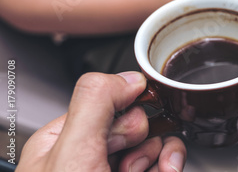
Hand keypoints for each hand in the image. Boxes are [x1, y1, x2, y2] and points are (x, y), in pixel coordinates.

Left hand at [16, 72, 186, 171]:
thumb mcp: (72, 152)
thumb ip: (96, 102)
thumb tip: (130, 77)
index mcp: (61, 142)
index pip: (104, 100)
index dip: (121, 109)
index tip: (124, 127)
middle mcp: (89, 158)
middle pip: (135, 120)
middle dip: (137, 140)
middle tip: (121, 163)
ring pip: (156, 142)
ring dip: (157, 154)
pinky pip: (168, 161)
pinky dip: (172, 163)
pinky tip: (166, 169)